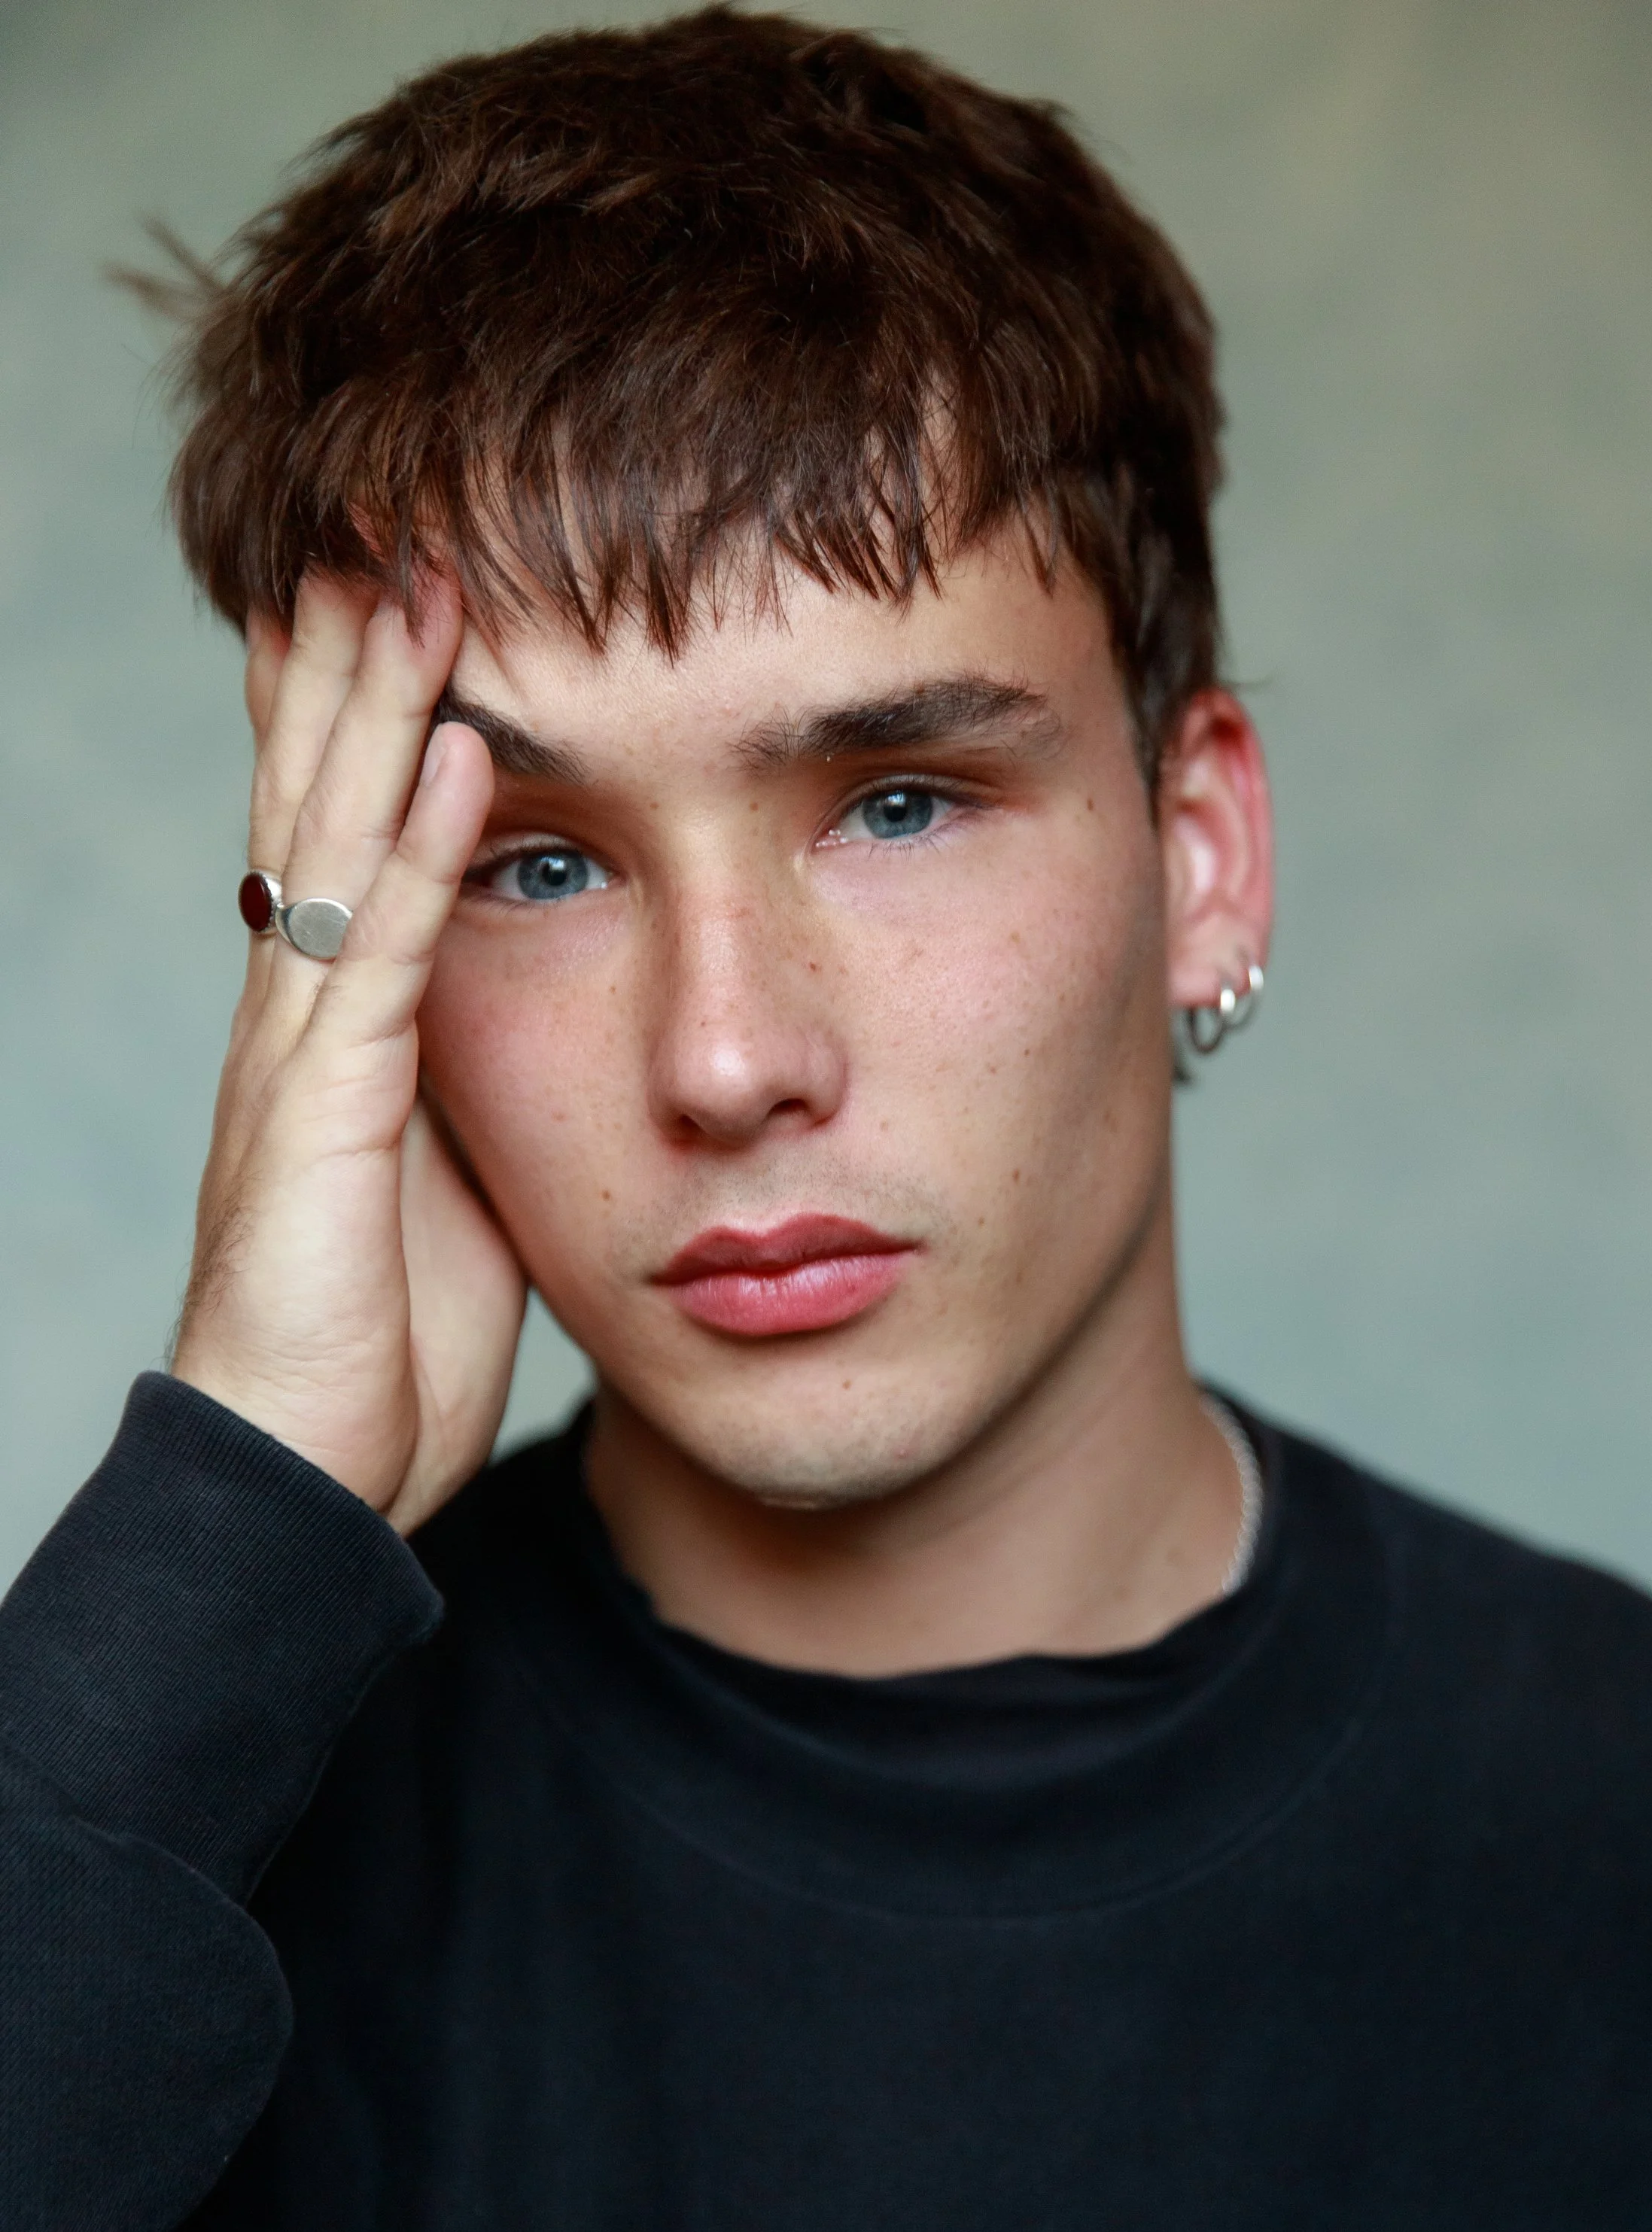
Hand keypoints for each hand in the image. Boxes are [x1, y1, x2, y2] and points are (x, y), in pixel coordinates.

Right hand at [171, 575, 526, 1532]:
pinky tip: (460, 757)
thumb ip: (468, 1082)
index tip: (398, 597)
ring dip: (379, 709)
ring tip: (415, 578)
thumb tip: (538, 1013)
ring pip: (338, 845)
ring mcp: (298, 1060)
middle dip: (353, 664)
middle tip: (385, 525)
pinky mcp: (321, 1122)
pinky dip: (422, 854)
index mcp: (335, 1031)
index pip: (343, 836)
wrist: (306, 1471)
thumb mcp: (448, 1179)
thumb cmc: (380, 1340)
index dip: (361, 715)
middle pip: (322, 802)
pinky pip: (383, 962)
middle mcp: (300, 1018)